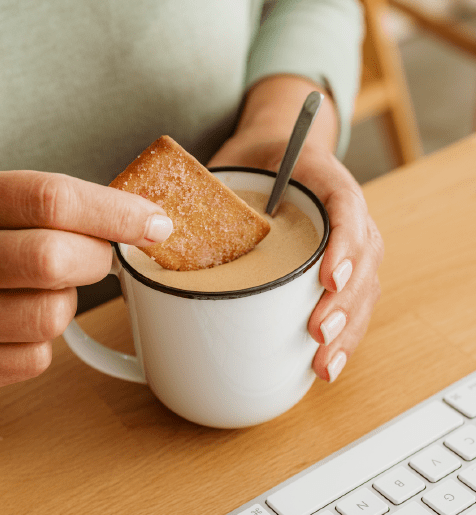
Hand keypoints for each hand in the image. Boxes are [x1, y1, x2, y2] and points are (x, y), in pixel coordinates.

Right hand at [0, 170, 171, 388]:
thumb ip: (64, 207)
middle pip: (53, 260)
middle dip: (95, 259)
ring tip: (41, 290)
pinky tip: (16, 323)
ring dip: (65, 303)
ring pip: (51, 316)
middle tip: (92, 257)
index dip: (116, 213)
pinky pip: (38, 358)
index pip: (51, 200)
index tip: (154, 224)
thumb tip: (147, 226)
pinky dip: (44, 340)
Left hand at [209, 136, 383, 382]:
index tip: (327, 279)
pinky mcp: (339, 265)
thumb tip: (150, 242)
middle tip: (318, 332)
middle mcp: (342, 211)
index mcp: (319, 175)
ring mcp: (347, 240)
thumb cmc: (251, 162)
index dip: (344, 243)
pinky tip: (328, 361)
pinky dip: (344, 333)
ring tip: (324, 362)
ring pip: (364, 284)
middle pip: (365, 255)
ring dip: (348, 328)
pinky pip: (353, 299)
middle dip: (345, 301)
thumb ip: (204, 194)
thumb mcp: (227, 164)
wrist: (274, 152)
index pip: (345, 204)